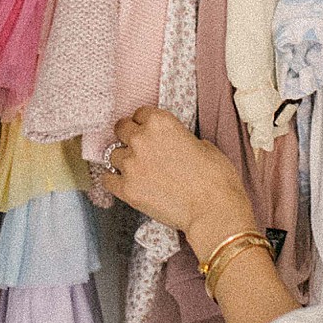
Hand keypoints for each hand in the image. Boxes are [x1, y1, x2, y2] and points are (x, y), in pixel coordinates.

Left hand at [95, 108, 255, 259]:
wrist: (213, 209)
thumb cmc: (216, 178)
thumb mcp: (203, 144)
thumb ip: (180, 138)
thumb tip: (174, 145)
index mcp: (161, 122)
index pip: (139, 113)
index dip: (144, 123)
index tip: (147, 131)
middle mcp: (141, 138)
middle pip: (121, 128)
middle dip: (128, 137)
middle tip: (139, 149)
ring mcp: (130, 164)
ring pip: (112, 155)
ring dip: (123, 161)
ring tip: (137, 172)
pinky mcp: (126, 189)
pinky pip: (107, 179)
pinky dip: (114, 181)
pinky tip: (125, 184)